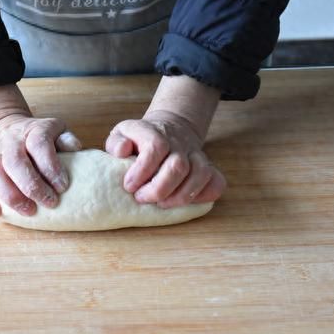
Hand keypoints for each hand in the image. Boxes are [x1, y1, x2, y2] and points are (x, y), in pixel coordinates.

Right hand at [0, 114, 81, 217]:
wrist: (7, 128)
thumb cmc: (40, 138)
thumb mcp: (57, 132)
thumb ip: (67, 140)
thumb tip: (75, 149)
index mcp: (33, 130)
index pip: (39, 144)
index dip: (51, 166)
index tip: (63, 186)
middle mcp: (9, 140)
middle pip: (15, 161)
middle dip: (33, 186)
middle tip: (50, 203)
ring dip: (11, 196)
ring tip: (29, 211)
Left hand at [105, 110, 225, 207]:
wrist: (169, 129)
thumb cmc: (139, 140)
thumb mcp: (121, 134)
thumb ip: (116, 142)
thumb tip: (123, 150)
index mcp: (154, 132)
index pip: (155, 148)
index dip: (142, 170)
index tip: (129, 186)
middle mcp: (178, 142)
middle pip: (178, 166)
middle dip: (159, 188)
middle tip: (142, 198)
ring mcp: (196, 155)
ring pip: (200, 174)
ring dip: (181, 196)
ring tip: (162, 204)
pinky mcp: (208, 167)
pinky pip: (217, 182)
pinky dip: (205, 196)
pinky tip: (187, 203)